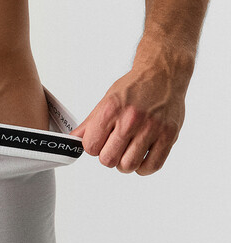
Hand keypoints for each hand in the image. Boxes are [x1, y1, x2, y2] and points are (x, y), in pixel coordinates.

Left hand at [69, 62, 185, 174]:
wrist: (162, 74)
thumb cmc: (134, 87)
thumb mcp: (106, 101)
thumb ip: (90, 123)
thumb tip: (73, 140)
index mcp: (111, 109)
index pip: (91, 146)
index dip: (93, 147)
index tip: (99, 142)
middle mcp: (131, 119)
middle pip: (108, 159)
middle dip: (108, 157)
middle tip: (114, 148)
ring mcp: (152, 128)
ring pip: (129, 166)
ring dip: (125, 164)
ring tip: (127, 153)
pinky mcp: (169, 136)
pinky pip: (152, 166)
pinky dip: (144, 168)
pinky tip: (141, 157)